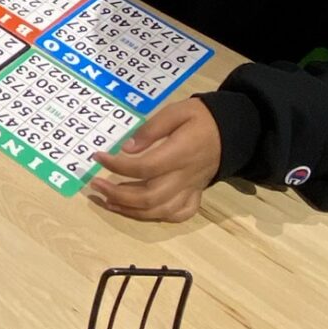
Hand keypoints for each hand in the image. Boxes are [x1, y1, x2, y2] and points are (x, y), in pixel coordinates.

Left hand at [88, 97, 221, 223]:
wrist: (231, 132)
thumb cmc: (201, 118)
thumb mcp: (177, 111)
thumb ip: (151, 129)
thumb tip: (127, 149)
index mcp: (180, 153)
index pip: (144, 167)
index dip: (117, 166)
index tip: (98, 156)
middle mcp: (185, 177)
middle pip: (149, 197)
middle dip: (117, 195)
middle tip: (96, 185)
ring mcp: (191, 190)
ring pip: (158, 211)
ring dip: (129, 211)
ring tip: (107, 200)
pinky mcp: (195, 197)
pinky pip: (176, 215)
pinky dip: (155, 217)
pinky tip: (137, 210)